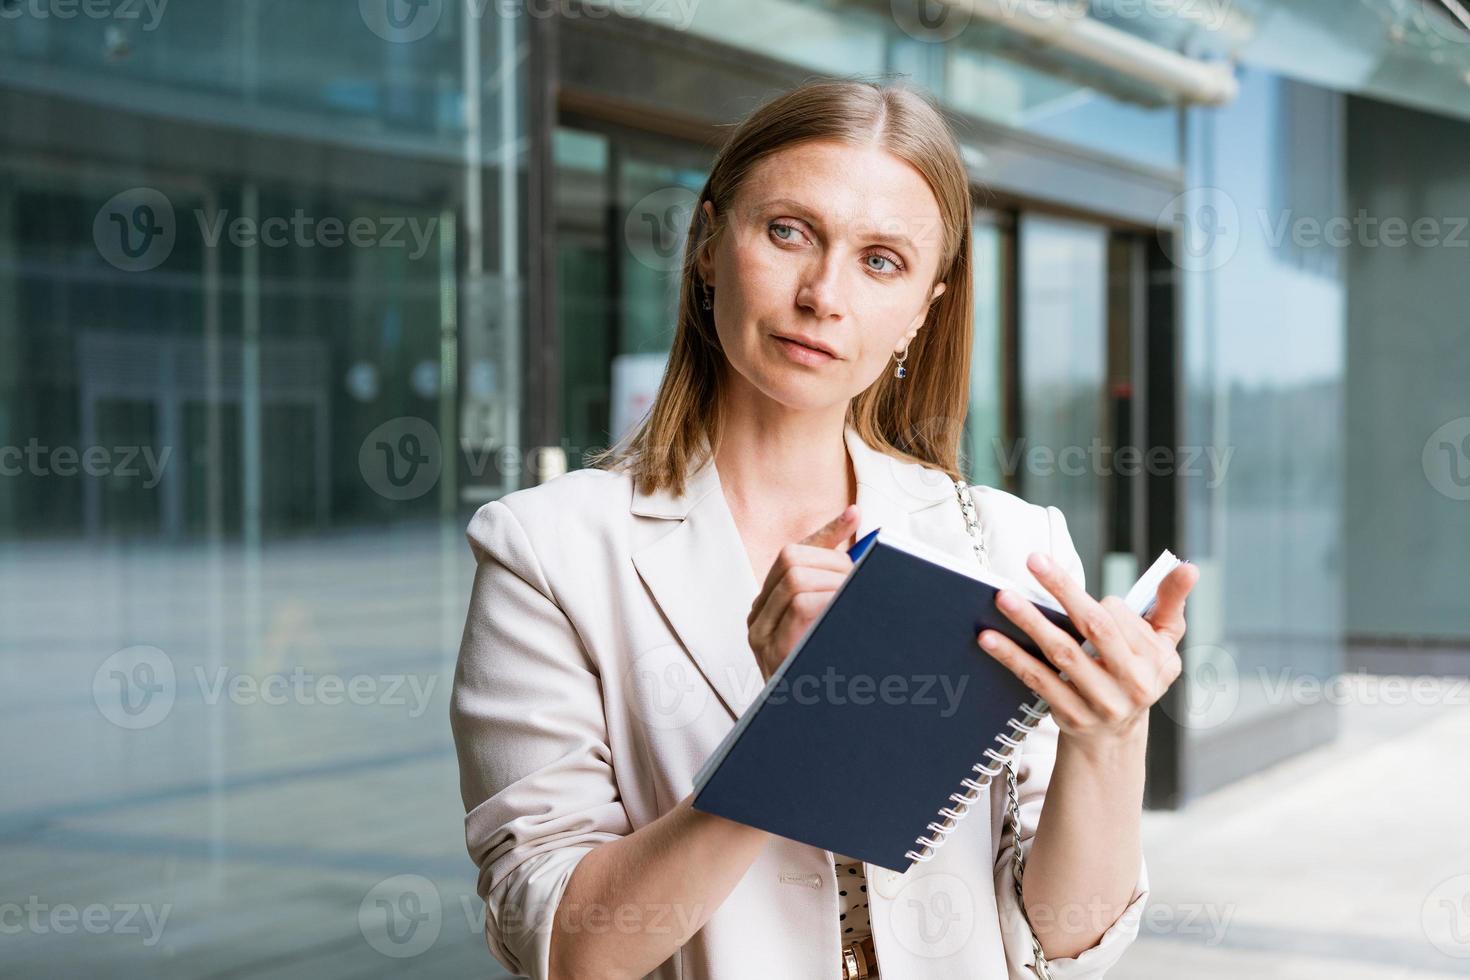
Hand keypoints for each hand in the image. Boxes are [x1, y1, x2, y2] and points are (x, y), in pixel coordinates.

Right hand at [746, 505, 859, 681]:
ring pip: (795, 578)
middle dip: (833, 561)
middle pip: (790, 557)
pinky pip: (800, 606)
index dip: (826, 534)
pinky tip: (848, 613)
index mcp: (770, 606)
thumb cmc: (826, 675)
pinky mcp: (772, 651)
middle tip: (860, 581)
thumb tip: (859, 526)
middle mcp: (758, 616)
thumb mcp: (831, 624)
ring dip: (835, 582)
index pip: (794, 552)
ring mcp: (760, 634)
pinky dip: (829, 601)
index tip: (856, 517)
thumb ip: (838, 585)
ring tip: (857, 600)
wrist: (812, 735)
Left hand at [978, 552, 1198, 749]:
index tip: (1070, 588)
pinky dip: (1012, 658)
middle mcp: (1133, 684)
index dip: (1094, 601)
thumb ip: (1170, 602)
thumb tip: (1189, 566)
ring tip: (1003, 597)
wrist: (1114, 737)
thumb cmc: (1135, 673)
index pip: (1121, 619)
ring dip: (1031, 623)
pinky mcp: (1071, 716)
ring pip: (1063, 654)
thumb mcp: (1162, 643)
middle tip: (1033, 560)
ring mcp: (1101, 702)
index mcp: (1157, 662)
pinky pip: (1038, 680)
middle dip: (1064, 590)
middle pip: (1095, 629)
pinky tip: (989, 638)